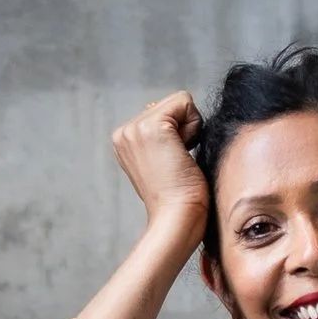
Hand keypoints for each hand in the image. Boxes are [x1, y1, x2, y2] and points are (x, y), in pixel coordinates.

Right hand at [112, 90, 207, 244]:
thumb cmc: (179, 198)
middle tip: (178, 161)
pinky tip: (184, 153)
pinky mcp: (152, 126)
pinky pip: (185, 102)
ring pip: (179, 102)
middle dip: (184, 128)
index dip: (179, 134)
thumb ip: (164, 140)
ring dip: (189, 128)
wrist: (176, 217)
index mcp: (123, 142)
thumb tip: (180, 116)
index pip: (163, 113)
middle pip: (171, 104)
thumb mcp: (163, 162)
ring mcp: (135, 128)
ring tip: (179, 159)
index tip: (173, 162)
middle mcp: (123, 132)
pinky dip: (194, 126)